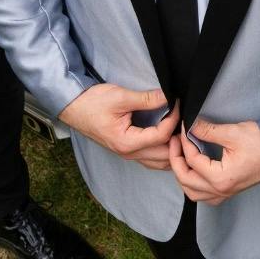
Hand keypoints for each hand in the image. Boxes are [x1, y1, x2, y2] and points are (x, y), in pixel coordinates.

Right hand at [59, 84, 176, 169]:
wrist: (74, 107)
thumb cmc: (93, 103)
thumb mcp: (121, 97)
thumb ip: (146, 99)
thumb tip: (169, 97)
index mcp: (127, 142)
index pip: (161, 136)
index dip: (174, 119)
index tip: (178, 103)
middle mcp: (129, 153)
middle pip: (164, 156)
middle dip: (178, 140)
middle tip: (185, 121)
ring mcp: (128, 154)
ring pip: (159, 162)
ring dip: (173, 150)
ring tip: (180, 131)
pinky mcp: (128, 150)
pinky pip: (151, 158)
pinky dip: (164, 152)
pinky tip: (170, 140)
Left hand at [169, 118, 259, 204]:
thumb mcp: (233, 132)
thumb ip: (208, 130)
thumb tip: (190, 126)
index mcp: (220, 178)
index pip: (193, 161)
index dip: (184, 143)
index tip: (182, 128)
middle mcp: (220, 191)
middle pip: (186, 181)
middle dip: (176, 161)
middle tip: (174, 143)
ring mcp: (224, 194)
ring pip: (193, 193)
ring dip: (183, 176)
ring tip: (181, 157)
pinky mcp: (229, 191)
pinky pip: (204, 196)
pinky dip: (194, 186)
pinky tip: (195, 172)